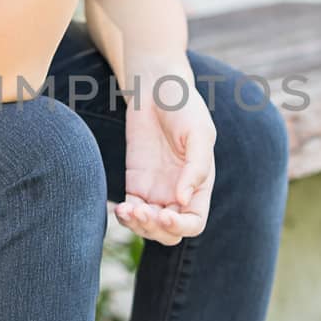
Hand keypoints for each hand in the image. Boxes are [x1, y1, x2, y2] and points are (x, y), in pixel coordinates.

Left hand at [114, 75, 215, 246]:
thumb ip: (195, 168)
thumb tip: (183, 202)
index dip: (181, 227)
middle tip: (142, 212)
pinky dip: (125, 216)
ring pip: (148, 226)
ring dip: (138, 226)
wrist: (156, 89)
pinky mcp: (135, 183)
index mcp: (200, 187)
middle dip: (156, 229)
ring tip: (127, 210)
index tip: (165, 216)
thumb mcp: (198, 133)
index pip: (194, 223)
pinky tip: (120, 208)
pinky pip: (131, 210)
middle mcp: (179, 194)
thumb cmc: (184, 107)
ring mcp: (156, 190)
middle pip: (169, 232)